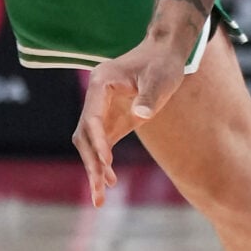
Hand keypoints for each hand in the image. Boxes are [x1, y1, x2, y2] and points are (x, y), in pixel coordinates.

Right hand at [72, 30, 194, 205]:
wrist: (165, 52)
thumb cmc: (163, 64)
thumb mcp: (160, 79)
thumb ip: (149, 97)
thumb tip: (140, 115)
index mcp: (101, 83)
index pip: (93, 118)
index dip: (98, 142)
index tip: (108, 163)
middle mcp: (95, 97)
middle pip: (85, 135)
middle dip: (92, 164)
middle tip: (100, 192)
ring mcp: (100, 108)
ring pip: (89, 143)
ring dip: (94, 169)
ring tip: (100, 198)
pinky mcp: (110, 118)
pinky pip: (101, 144)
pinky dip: (103, 164)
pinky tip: (109, 184)